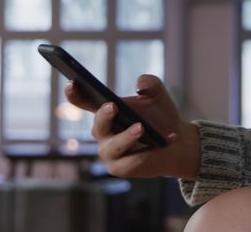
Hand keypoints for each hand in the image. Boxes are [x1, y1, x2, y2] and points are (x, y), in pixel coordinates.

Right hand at [64, 74, 199, 178]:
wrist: (178, 141)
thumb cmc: (160, 116)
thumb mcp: (157, 94)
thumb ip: (150, 83)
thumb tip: (140, 85)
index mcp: (105, 111)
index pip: (83, 101)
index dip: (74, 93)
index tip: (72, 82)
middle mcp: (102, 132)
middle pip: (97, 125)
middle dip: (104, 116)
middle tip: (112, 106)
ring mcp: (109, 152)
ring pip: (112, 146)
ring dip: (126, 137)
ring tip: (141, 127)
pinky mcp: (120, 168)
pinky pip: (128, 163)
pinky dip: (144, 154)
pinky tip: (158, 146)